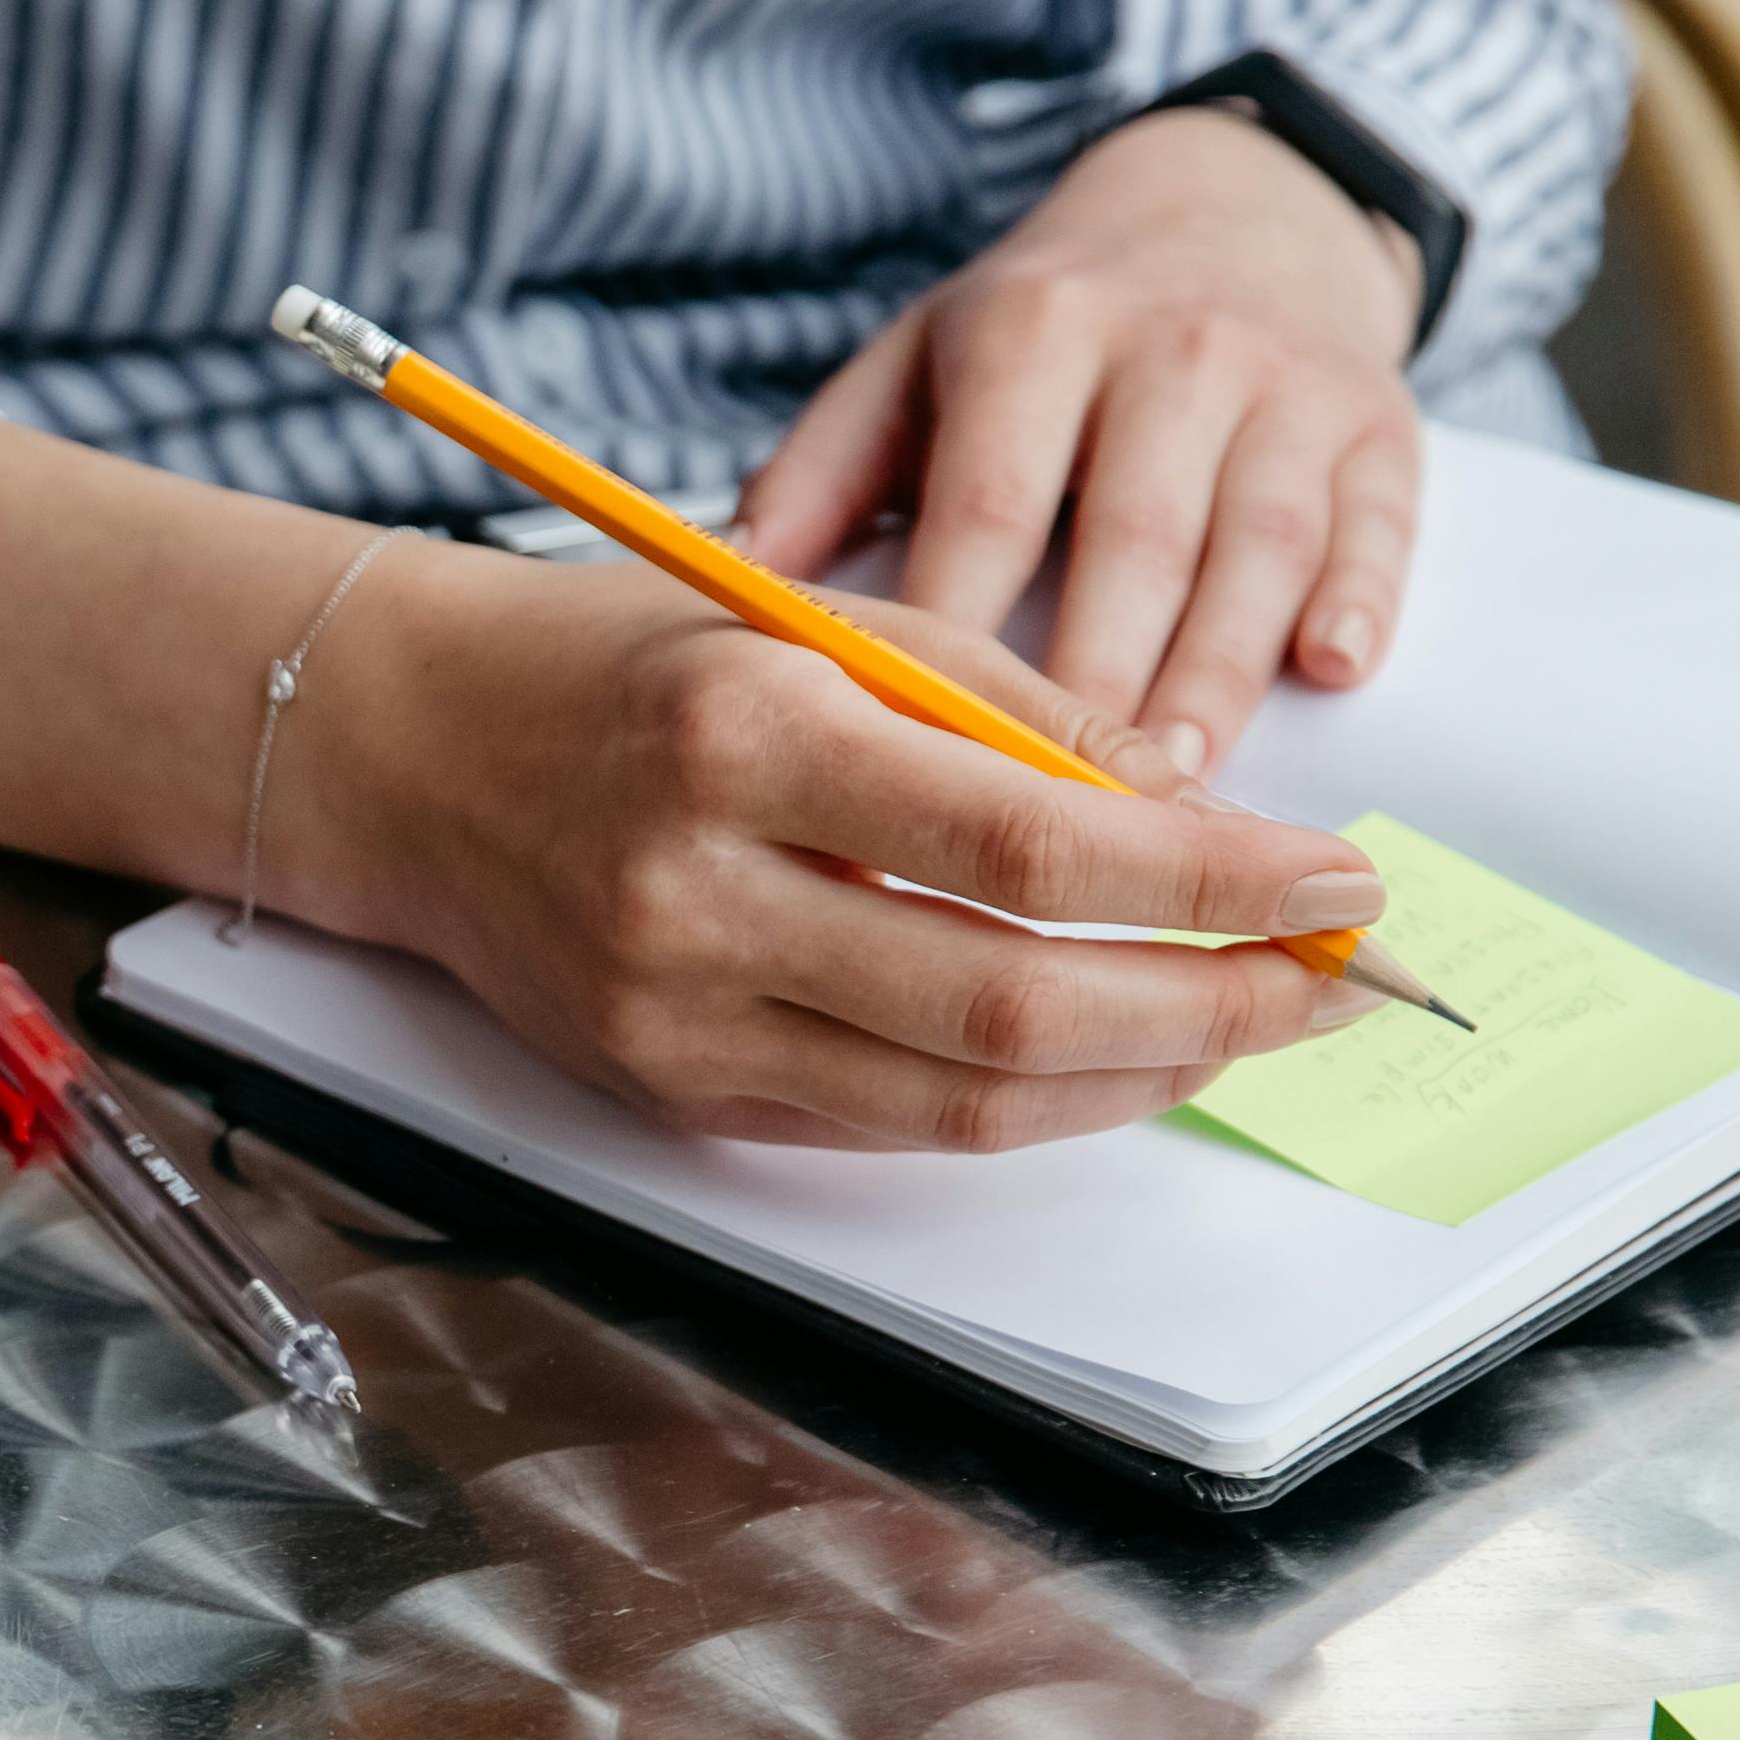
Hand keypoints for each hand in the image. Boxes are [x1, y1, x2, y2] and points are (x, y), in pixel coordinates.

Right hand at [294, 550, 1397, 1152]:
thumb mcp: (820, 615)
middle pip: (1009, 1004)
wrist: (405, 755)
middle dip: (1209, 1005)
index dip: (1208, 881)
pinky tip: (1117, 1053)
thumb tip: (1191, 808)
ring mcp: (675, 1016)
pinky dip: (1029, 1099)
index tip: (1334, 878)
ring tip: (1248, 1022)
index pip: (1027, 842)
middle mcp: (696, 896)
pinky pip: (888, 1124)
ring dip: (1141, 1075)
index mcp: (743, 738)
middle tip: (1331, 979)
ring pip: (962, 1101)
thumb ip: (1004, 707)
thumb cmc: (628, 660)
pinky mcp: (671, 1091)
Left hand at [727, 105, 1424, 763]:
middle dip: (1102, 680)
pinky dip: (1359, 598)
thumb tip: (723, 581)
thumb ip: (821, 471)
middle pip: (1132, 537)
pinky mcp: (1379, 422)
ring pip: (1254, 546)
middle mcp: (1167, 349)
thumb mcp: (914, 367)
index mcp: (1031, 333)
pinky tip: (1332, 674)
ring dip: (1220, 671)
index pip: (988, 504)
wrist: (1232, 209)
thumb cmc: (1043, 333)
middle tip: (1065, 824)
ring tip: (1181, 797)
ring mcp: (1285, 385)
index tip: (924, 753)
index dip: (962, 634)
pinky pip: (1377, 522)